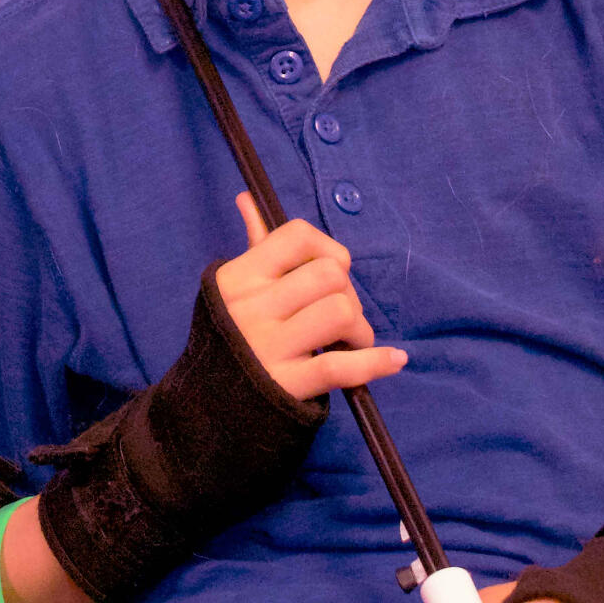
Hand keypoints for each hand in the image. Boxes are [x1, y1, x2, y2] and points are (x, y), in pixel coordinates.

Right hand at [218, 193, 405, 401]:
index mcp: (240, 276)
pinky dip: (377, 362)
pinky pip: (342, 367)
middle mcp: (252, 308)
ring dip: (360, 330)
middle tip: (342, 316)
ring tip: (351, 342)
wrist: (209, 404)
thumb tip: (247, 197)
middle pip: (330, 275)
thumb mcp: (235, 288)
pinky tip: (394, 360)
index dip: (328, 248)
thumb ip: (252, 244)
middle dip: (349, 294)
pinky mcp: (287, 386)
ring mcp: (269, 347)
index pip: (298, 236)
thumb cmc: (233, 335)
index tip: (329, 271)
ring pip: (340, 313)